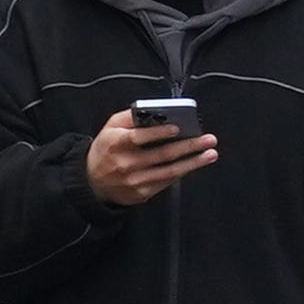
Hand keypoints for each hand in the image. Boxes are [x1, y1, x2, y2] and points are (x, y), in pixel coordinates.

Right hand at [85, 107, 218, 206]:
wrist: (92, 181)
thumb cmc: (106, 148)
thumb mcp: (110, 128)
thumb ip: (130, 117)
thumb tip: (155, 110)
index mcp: (116, 143)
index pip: (138, 137)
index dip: (158, 133)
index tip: (177, 128)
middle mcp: (126, 163)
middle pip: (161, 155)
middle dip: (189, 146)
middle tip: (208, 140)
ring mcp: (135, 181)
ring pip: (169, 171)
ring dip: (193, 162)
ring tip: (211, 154)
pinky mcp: (142, 193)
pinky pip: (167, 182)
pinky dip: (183, 172)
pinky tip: (196, 164)